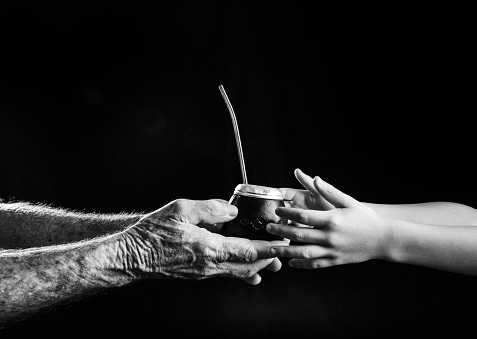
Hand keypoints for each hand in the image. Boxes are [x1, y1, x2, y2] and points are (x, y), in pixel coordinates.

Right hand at [122, 199, 284, 284]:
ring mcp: (204, 273)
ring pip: (239, 272)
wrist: (132, 257)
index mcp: (208, 249)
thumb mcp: (181, 210)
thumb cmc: (152, 232)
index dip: (270, 248)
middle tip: (282, 248)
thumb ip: (210, 209)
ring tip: (270, 256)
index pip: (248, 251)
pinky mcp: (199, 274)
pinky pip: (226, 273)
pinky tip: (246, 264)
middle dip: (269, 259)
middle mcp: (210, 265)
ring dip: (257, 265)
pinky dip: (241, 267)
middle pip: (249, 267)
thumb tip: (232, 211)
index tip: (284, 243)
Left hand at [267, 171, 390, 268]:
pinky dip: (301, 265)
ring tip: (272, 248)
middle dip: (281, 231)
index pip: (304, 217)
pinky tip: (291, 263)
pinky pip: (314, 265)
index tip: (277, 211)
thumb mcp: (348, 201)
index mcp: (332, 220)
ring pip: (304, 253)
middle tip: (268, 228)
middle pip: (300, 235)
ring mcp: (332, 251)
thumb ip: (329, 191)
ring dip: (286, 251)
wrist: (383, 240)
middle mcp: (330, 237)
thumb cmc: (365, 218)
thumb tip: (315, 178)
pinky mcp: (335, 261)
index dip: (288, 214)